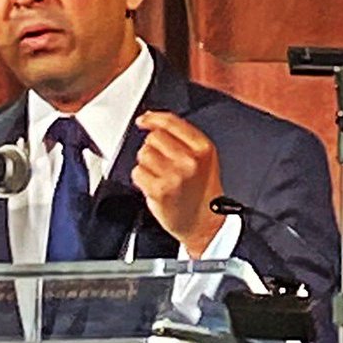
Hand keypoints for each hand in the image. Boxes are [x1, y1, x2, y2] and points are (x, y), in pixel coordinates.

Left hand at [130, 111, 224, 257]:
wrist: (204, 224)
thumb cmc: (201, 192)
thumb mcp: (203, 159)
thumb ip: (182, 138)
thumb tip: (151, 120)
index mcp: (203, 148)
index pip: (171, 122)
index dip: (153, 119)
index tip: (143, 120)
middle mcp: (190, 160)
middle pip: (153, 137)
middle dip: (153, 148)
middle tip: (162, 164)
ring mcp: (175, 175)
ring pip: (144, 154)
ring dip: (146, 164)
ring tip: (160, 176)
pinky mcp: (159, 190)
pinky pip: (137, 172)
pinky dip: (141, 179)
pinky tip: (154, 186)